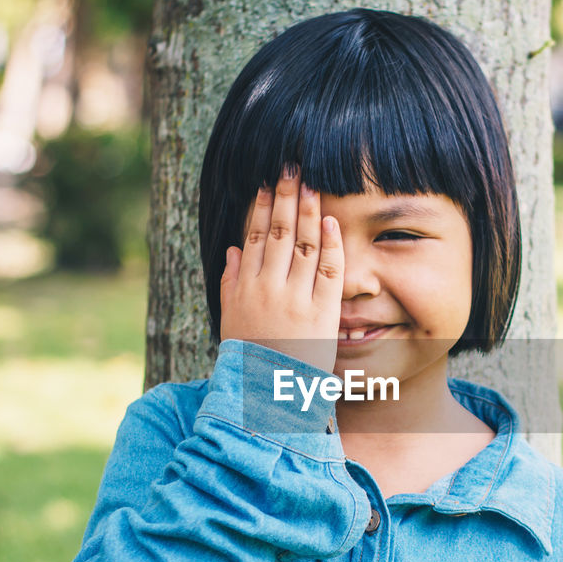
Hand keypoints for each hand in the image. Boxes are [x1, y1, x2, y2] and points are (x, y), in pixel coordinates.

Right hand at [219, 165, 343, 373]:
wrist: (268, 394)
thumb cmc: (250, 359)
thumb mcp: (231, 320)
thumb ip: (231, 283)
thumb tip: (234, 250)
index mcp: (246, 287)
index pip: (253, 236)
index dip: (261, 206)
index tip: (266, 183)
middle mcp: (269, 288)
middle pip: (277, 232)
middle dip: (284, 196)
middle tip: (291, 167)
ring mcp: (296, 299)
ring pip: (303, 245)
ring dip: (307, 211)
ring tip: (311, 183)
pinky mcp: (321, 313)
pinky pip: (329, 271)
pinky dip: (331, 244)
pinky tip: (331, 220)